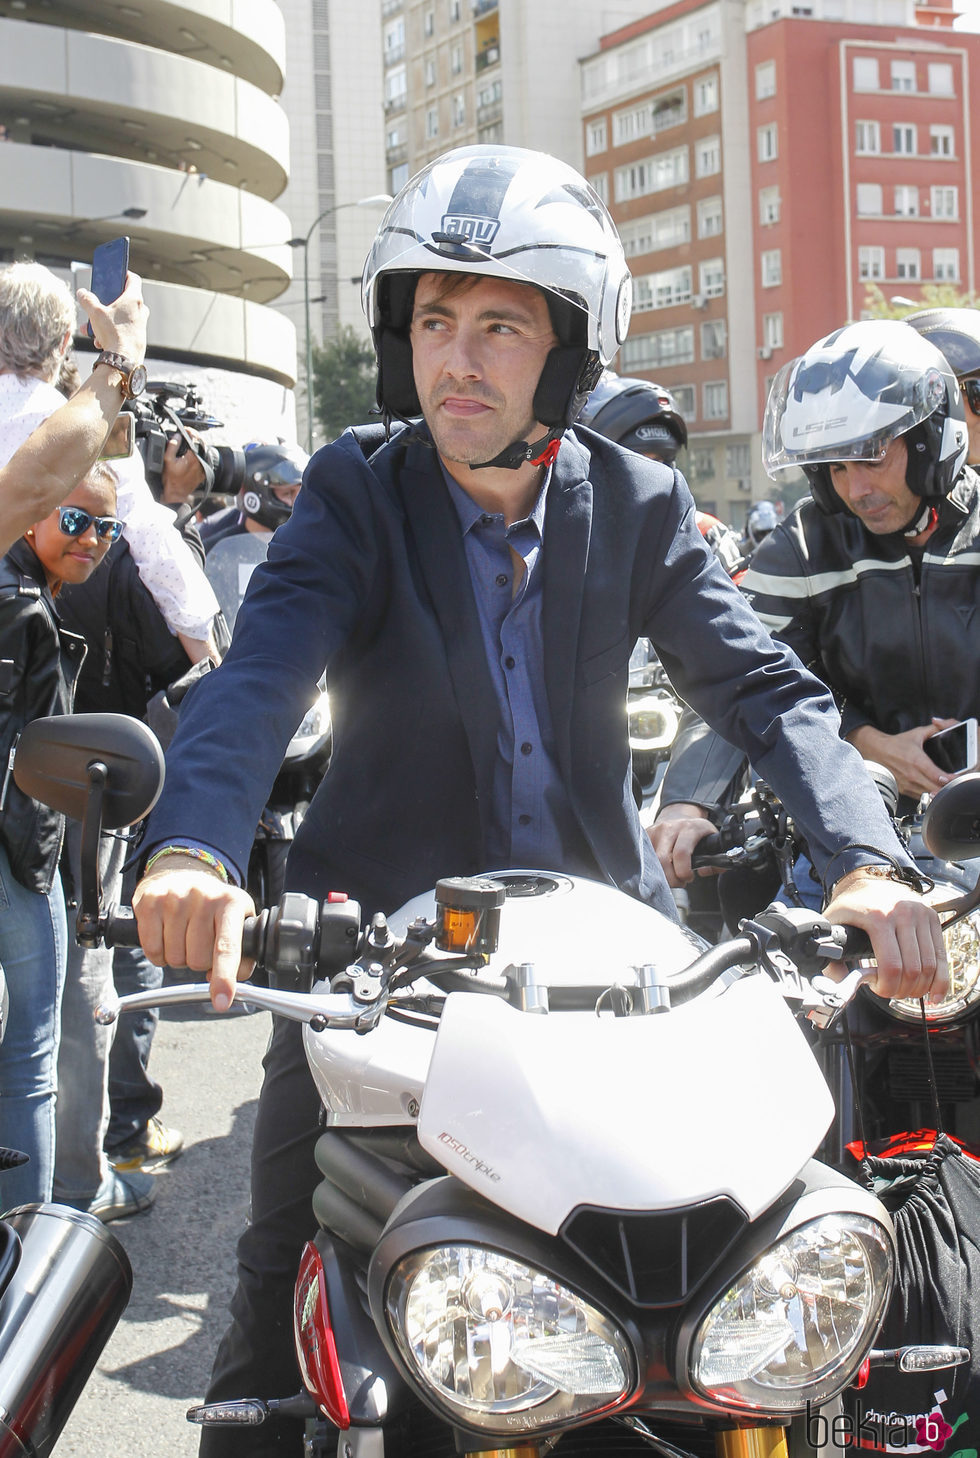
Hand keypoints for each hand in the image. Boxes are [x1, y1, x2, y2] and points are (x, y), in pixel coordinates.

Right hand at [76, 270, 147, 363]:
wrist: (124, 361)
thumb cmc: (113, 334)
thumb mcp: (95, 313)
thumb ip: (87, 300)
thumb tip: (82, 293)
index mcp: (134, 299)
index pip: (133, 278)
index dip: (123, 273)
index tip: (115, 274)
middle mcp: (141, 311)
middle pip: (124, 299)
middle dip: (108, 303)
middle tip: (97, 305)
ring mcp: (141, 325)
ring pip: (121, 317)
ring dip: (105, 321)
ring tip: (92, 329)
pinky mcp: (138, 338)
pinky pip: (123, 331)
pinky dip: (111, 333)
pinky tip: (99, 342)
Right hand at [132, 856, 254, 1011]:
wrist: (184, 872)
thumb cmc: (214, 906)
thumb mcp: (238, 922)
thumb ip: (244, 957)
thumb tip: (230, 985)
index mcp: (231, 903)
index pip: (227, 947)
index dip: (224, 978)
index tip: (222, 1001)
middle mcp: (203, 897)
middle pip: (197, 960)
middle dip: (199, 962)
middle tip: (199, 943)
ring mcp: (175, 898)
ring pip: (175, 958)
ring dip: (179, 958)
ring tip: (184, 937)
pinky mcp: (150, 902)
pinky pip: (152, 950)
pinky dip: (159, 955)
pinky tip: (166, 938)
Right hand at [161, 433, 206, 504]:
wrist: (176, 493)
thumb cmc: (171, 479)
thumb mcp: (167, 460)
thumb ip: (172, 446)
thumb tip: (177, 436)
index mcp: (193, 457)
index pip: (196, 439)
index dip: (191, 432)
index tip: (186, 430)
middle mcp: (200, 462)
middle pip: (202, 444)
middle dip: (196, 437)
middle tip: (189, 434)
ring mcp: (203, 468)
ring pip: (204, 452)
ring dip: (198, 445)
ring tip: (191, 441)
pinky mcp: (203, 473)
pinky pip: (204, 460)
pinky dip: (200, 454)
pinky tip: (194, 453)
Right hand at [648, 802, 719, 886]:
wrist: (678, 814)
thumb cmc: (696, 831)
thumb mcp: (712, 839)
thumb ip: (716, 860)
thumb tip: (704, 871)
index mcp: (690, 828)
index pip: (681, 853)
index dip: (684, 872)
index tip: (688, 878)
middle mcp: (670, 828)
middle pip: (663, 860)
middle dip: (671, 879)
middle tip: (679, 881)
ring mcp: (655, 831)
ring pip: (652, 861)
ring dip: (661, 875)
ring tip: (670, 876)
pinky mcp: (645, 836)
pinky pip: (645, 858)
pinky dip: (652, 869)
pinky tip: (661, 870)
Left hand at [823, 867, 946, 1003]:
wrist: (867, 878)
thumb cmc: (850, 905)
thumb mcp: (832, 925)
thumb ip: (830, 957)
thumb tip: (841, 984)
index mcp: (877, 917)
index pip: (891, 966)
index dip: (886, 986)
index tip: (877, 988)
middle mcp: (903, 913)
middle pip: (912, 969)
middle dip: (902, 990)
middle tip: (890, 991)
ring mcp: (920, 914)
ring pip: (930, 965)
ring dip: (919, 987)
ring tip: (905, 990)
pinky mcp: (932, 917)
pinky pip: (941, 956)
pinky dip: (940, 979)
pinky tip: (933, 994)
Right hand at [847, 719, 960, 798]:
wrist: (875, 751)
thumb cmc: (895, 744)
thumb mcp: (916, 734)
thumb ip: (934, 730)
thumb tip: (948, 726)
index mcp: (917, 761)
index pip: (938, 776)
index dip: (950, 779)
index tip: (955, 778)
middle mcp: (912, 775)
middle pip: (936, 789)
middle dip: (946, 788)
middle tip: (952, 783)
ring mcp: (907, 785)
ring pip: (928, 795)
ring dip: (937, 793)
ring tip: (943, 787)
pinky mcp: (903, 790)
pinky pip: (920, 797)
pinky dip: (927, 795)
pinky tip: (931, 789)